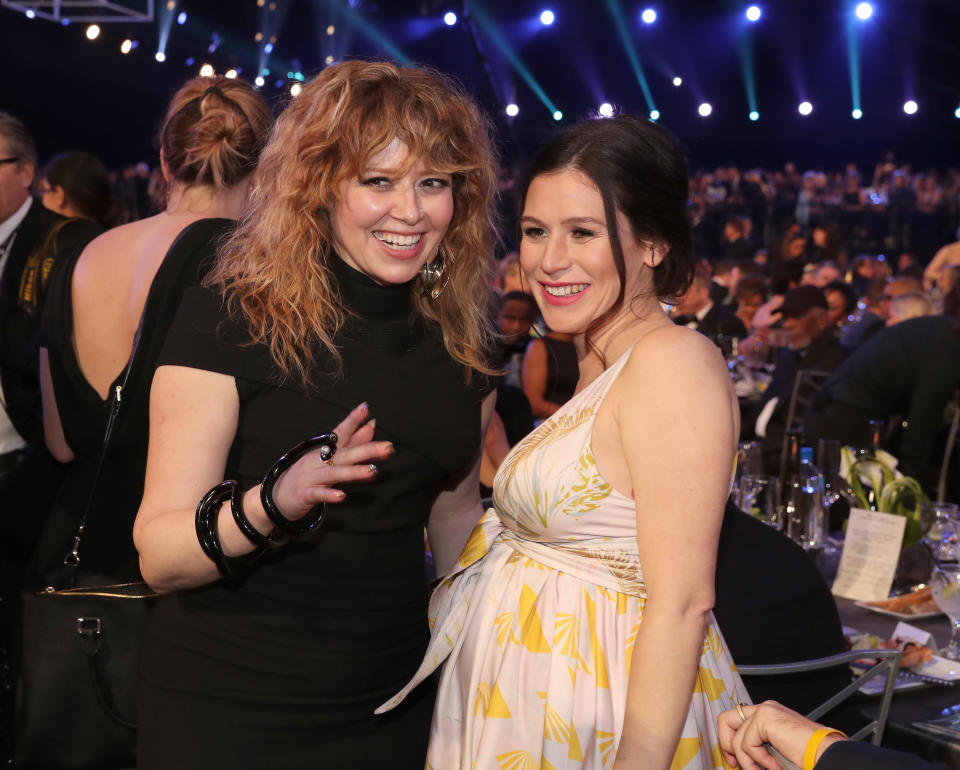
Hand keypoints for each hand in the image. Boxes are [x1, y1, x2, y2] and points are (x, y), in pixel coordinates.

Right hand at [270, 402, 393, 519]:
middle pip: (344, 453)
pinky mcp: (304, 495)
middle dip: (366, 450)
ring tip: (373, 471)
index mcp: (324, 450)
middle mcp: (318, 460)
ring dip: (353, 472)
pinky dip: (329, 495)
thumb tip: (372, 425)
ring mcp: (310, 477)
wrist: (277, 497)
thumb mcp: (329, 457)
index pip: (340, 432)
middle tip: (388, 447)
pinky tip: (342, 496)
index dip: (353, 420)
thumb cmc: (309, 474)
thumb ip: (352, 442)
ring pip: (333, 474)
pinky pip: (318, 495)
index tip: (366, 408)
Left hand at [718, 701, 844, 769]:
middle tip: (735, 764)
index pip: (735, 720)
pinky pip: (748, 744)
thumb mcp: (774, 750)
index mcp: (767, 714)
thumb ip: (757, 746)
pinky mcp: (766, 718)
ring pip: (737, 739)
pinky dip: (760, 761)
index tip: (733, 761)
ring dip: (749, 762)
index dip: (728, 740)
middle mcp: (764, 708)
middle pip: (726, 719)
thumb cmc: (806, 755)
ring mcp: (765, 711)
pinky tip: (775, 767)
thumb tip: (736, 757)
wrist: (825, 754)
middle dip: (726, 745)